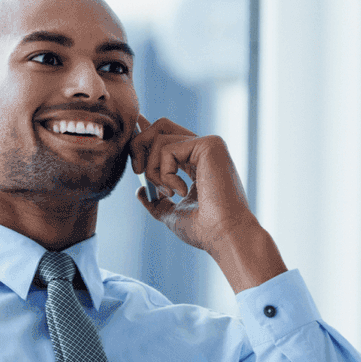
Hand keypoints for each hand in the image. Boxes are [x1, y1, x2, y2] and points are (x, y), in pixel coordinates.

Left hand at [128, 114, 285, 291]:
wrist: (223, 235)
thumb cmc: (203, 230)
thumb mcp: (172, 214)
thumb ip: (155, 202)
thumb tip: (140, 191)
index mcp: (197, 163)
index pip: (167, 138)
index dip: (147, 134)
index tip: (137, 139)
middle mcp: (203, 150)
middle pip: (160, 127)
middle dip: (140, 146)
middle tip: (139, 172)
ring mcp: (208, 145)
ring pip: (159, 137)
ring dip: (152, 170)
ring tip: (168, 193)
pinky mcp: (209, 144)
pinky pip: (167, 148)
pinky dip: (164, 173)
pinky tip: (181, 191)